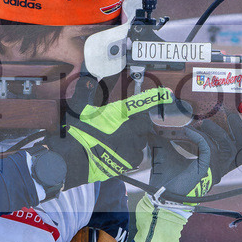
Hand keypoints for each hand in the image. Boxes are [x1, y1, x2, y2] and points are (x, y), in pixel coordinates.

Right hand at [55, 88, 175, 187]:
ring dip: (132, 139)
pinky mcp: (129, 162)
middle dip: (135, 124)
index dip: (154, 98)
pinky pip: (135, 155)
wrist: (75, 161)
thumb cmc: (76, 133)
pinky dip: (129, 153)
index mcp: (120, 115)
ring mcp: (132, 147)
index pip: (141, 103)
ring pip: (139, 141)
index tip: (167, 93)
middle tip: (121, 126)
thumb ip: (85, 90)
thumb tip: (88, 79)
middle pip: (142, 125)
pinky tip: (115, 153)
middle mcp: (131, 131)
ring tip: (115, 141)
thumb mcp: (78, 107)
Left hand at [149, 108, 241, 201]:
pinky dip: (199, 137)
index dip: (237, 133)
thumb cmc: (166, 180)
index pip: (237, 150)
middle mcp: (218, 169)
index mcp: (215, 166)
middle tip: (230, 114)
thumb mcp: (167, 154)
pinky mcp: (206, 170)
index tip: (226, 117)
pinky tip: (188, 131)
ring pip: (229, 147)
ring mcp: (214, 171)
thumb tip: (155, 124)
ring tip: (204, 121)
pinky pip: (209, 148)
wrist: (161, 196)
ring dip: (218, 131)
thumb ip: (166, 140)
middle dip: (240, 130)